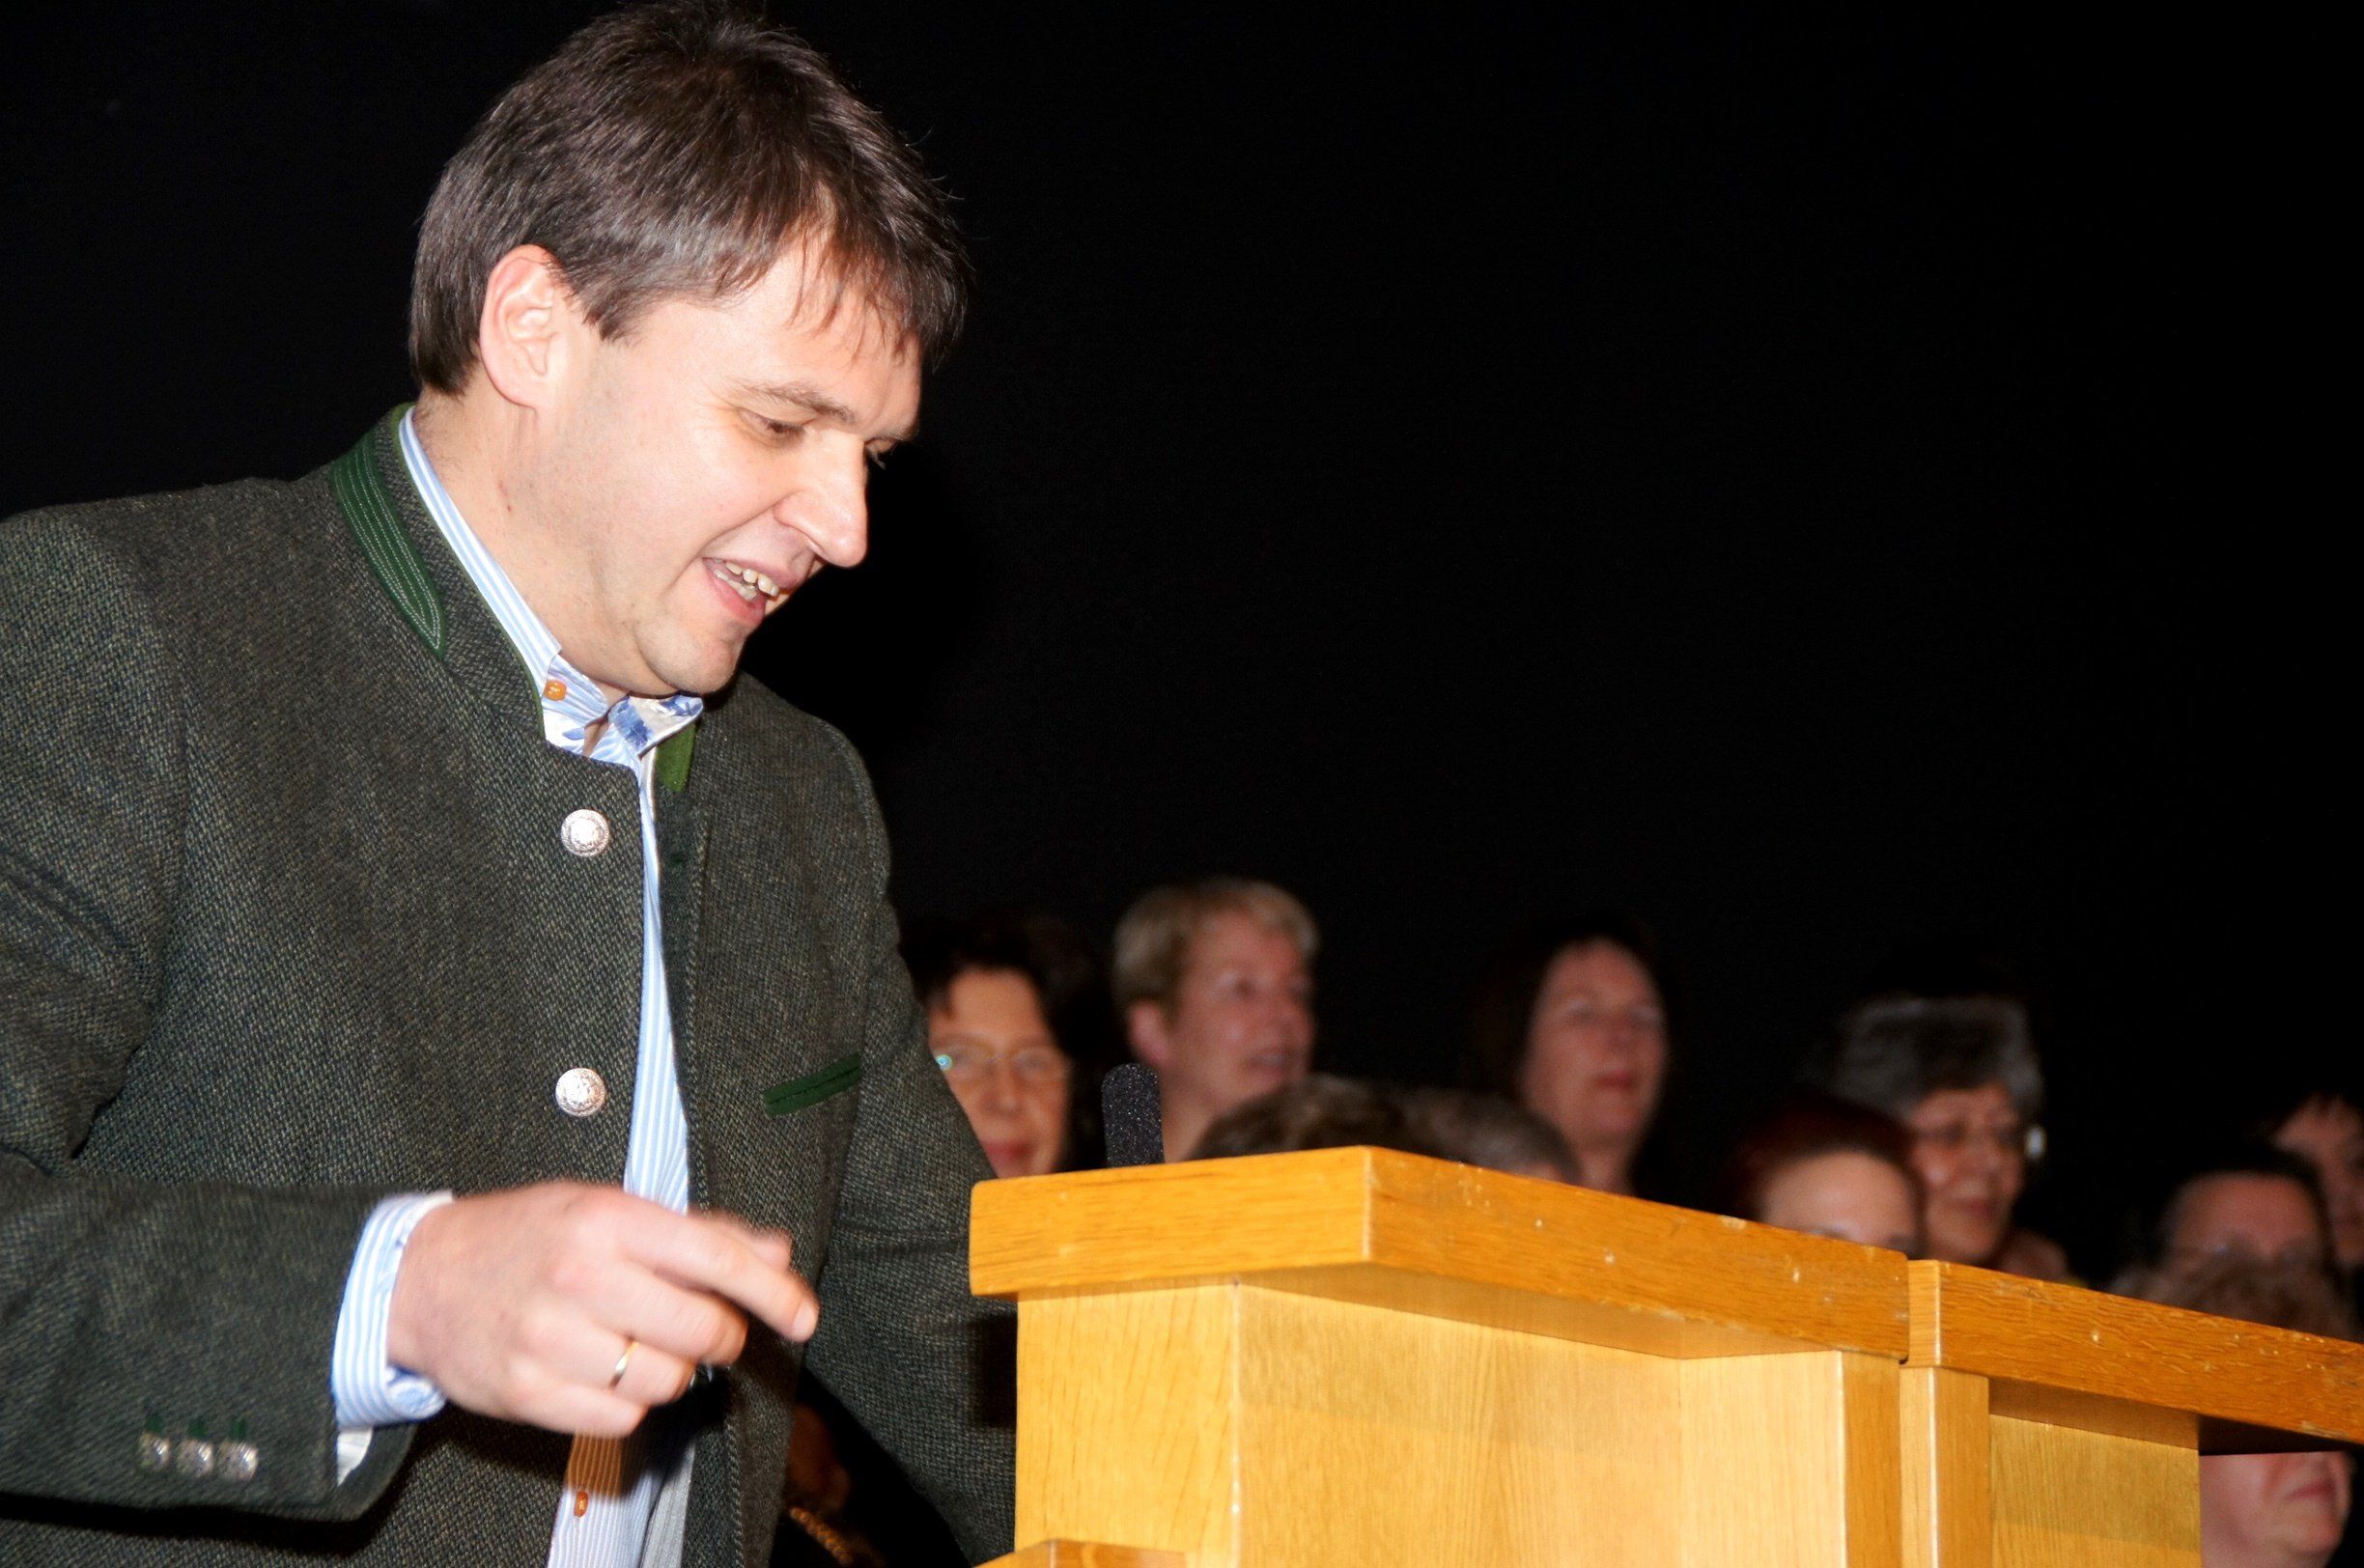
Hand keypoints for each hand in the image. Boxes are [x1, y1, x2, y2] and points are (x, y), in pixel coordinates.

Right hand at [386, 1181, 816, 1437]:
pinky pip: (621, 1417)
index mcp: (607, 1219)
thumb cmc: (529, 1236)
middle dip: (722, 1336)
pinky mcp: (526, 1393)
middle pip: (701, 1330)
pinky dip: (629, 1402)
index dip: (773, 1292)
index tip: (803, 1316)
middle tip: (706, 1328)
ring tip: (639, 1344)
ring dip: (672, 1370)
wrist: (419, 1278)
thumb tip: (777, 1252)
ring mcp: (549, 1338)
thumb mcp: (607, 1209)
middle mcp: (579, 1275)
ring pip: (666, 1380)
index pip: (716, 1258)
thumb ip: (697, 1233)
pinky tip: (605, 1371)